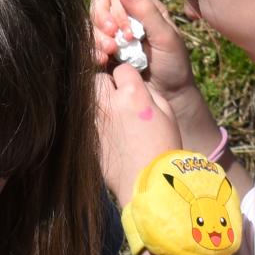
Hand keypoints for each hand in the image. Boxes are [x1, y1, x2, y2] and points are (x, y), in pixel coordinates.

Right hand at [88, 0, 213, 132]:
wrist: (168, 97)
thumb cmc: (173, 65)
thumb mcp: (166, 37)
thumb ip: (147, 13)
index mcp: (142, 7)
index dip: (117, 11)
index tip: (129, 33)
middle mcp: (124, 17)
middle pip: (98, 5)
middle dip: (102, 22)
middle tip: (114, 42)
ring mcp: (112, 35)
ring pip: (90, 24)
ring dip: (97, 38)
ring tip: (110, 53)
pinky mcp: (103, 52)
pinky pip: (88, 45)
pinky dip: (92, 51)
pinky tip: (101, 61)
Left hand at [93, 64, 174, 196]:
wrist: (148, 185)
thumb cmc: (163, 149)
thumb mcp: (167, 114)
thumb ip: (149, 94)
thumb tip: (136, 86)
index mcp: (132, 95)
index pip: (122, 69)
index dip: (128, 78)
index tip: (132, 88)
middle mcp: (108, 105)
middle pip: (97, 79)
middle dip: (106, 85)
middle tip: (118, 99)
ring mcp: (94, 122)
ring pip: (89, 99)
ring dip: (98, 103)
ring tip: (113, 117)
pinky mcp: (87, 138)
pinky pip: (87, 120)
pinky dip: (95, 122)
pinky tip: (108, 134)